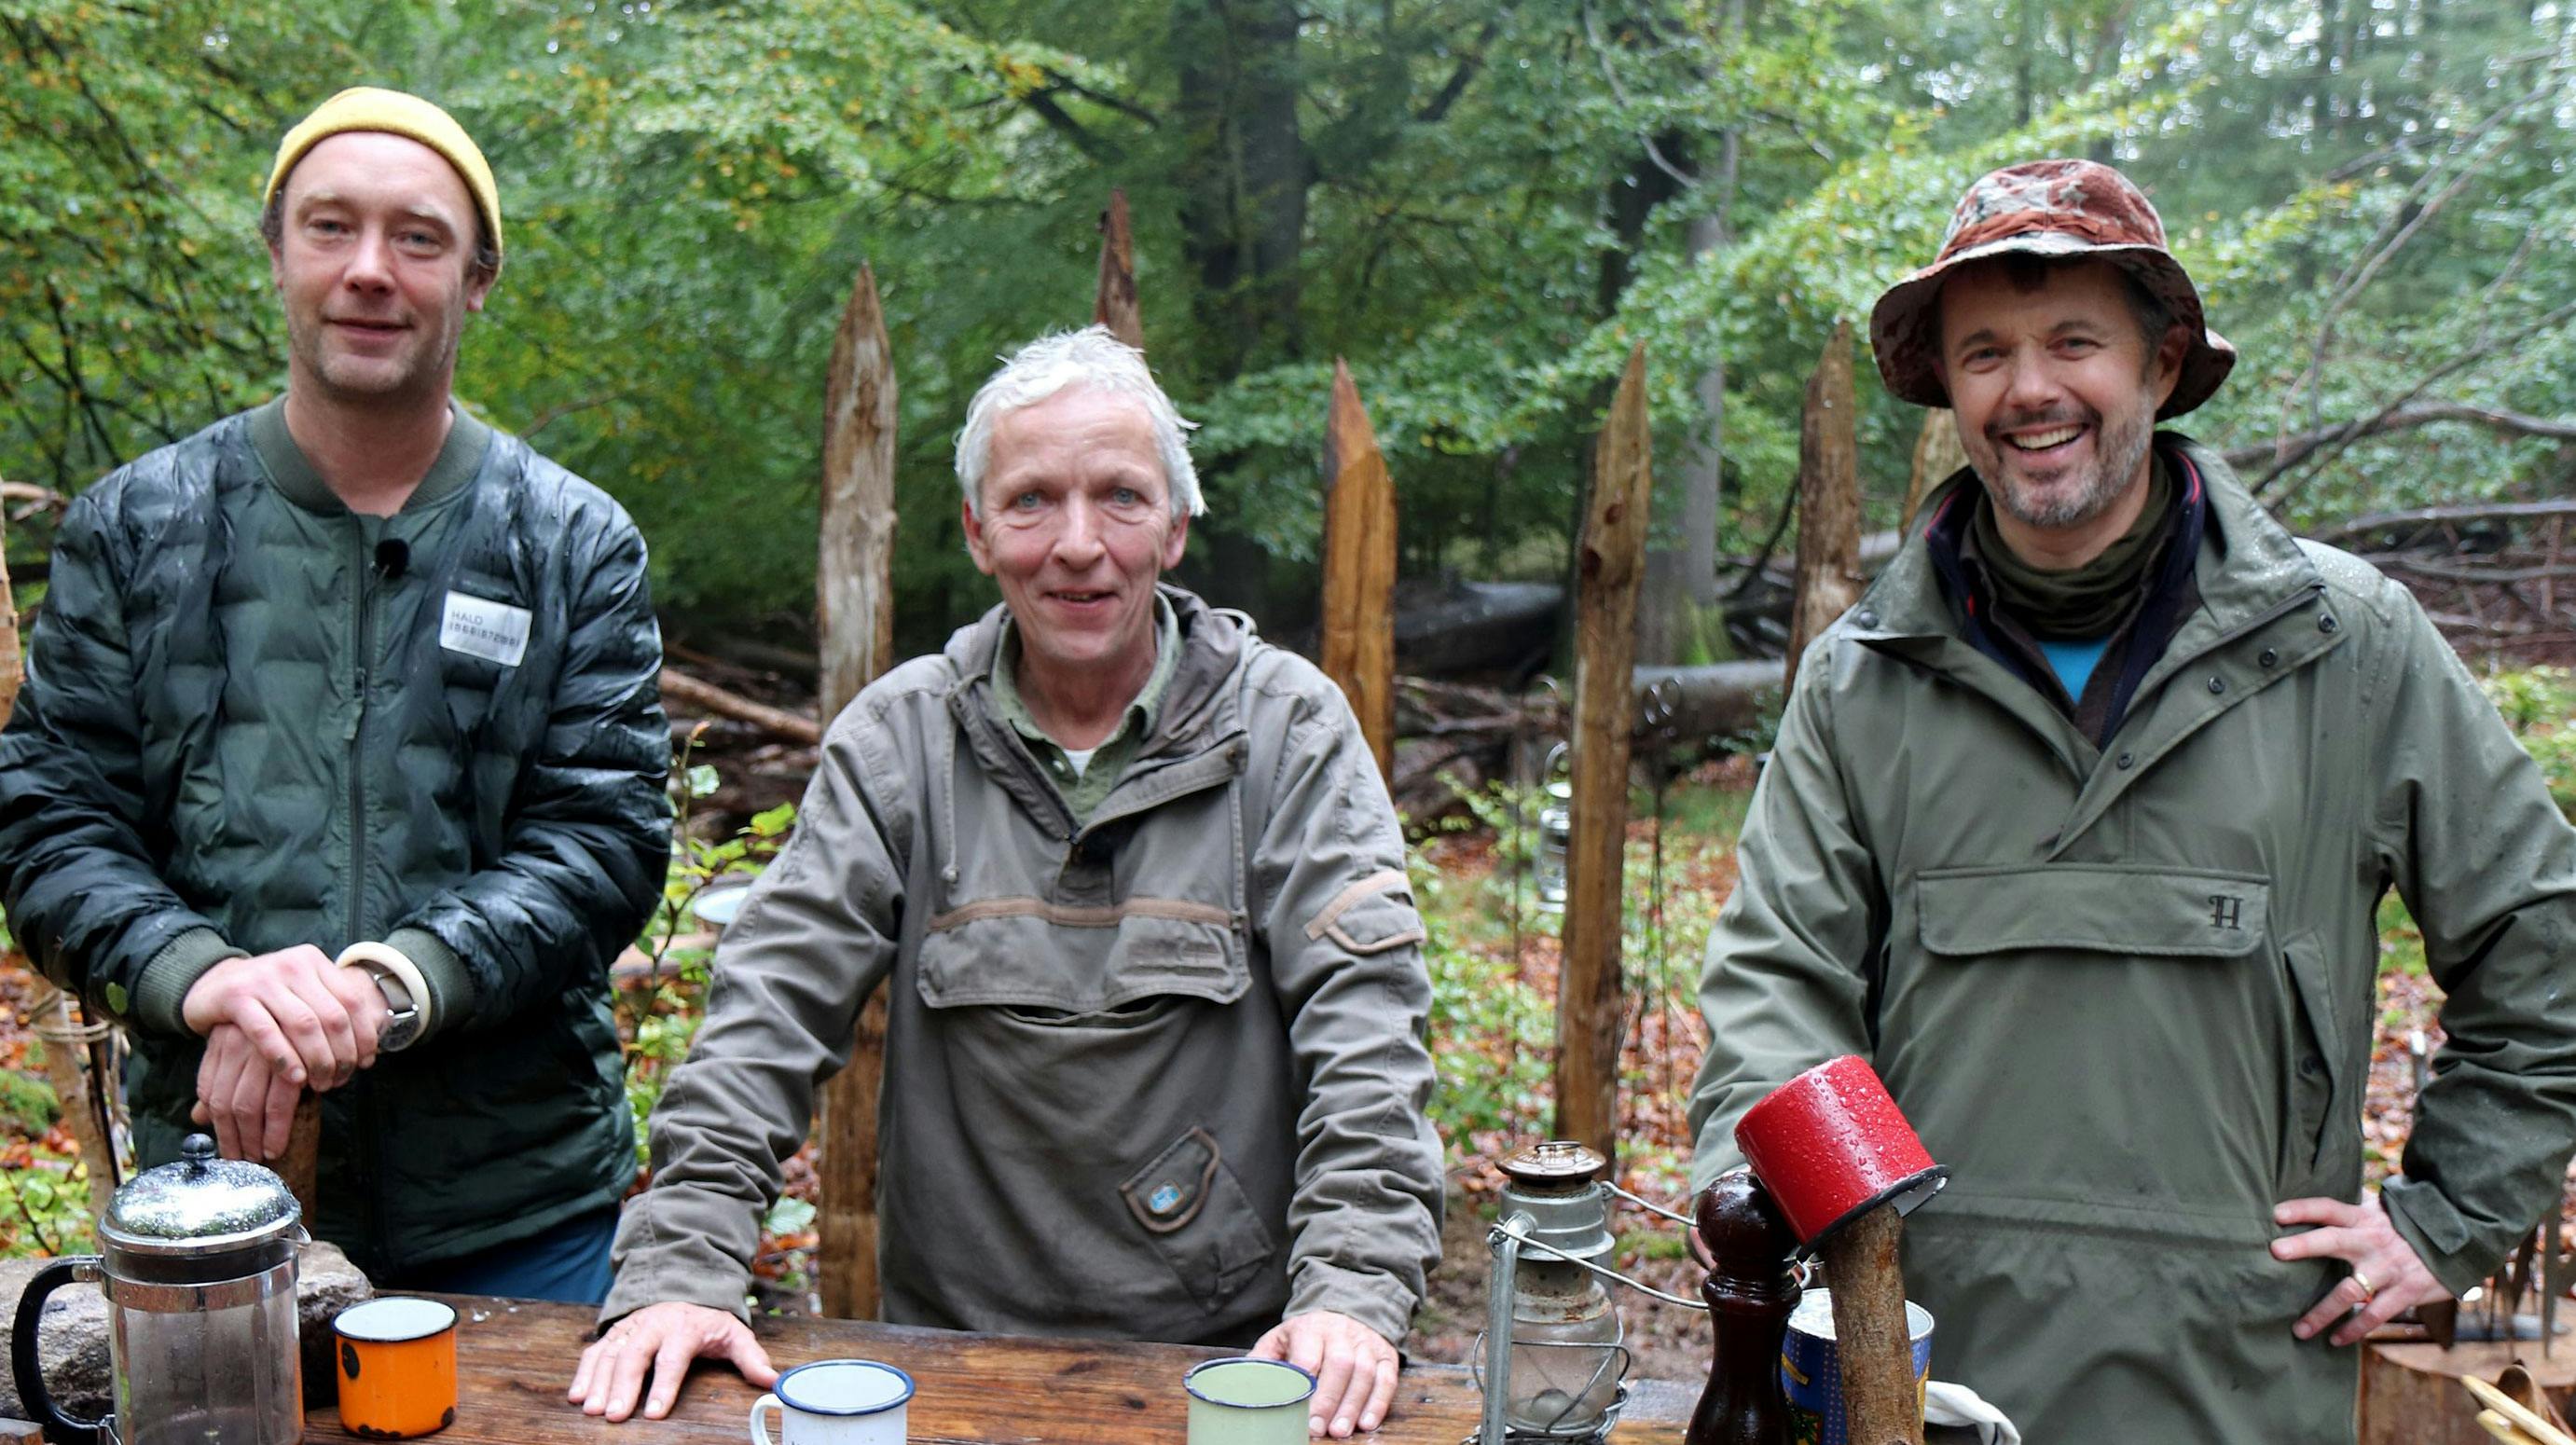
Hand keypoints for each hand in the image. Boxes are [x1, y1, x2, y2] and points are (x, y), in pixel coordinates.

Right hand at [180, 947, 385, 1089]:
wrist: (211, 983)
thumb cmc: (267, 998)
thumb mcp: (301, 992)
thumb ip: (330, 1010)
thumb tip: (369, 1051)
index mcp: (314, 961)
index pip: (352, 1001)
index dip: (364, 1036)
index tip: (366, 1063)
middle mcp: (292, 965)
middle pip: (332, 1016)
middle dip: (342, 1054)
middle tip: (340, 1079)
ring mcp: (264, 978)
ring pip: (304, 1025)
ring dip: (318, 1060)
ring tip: (321, 1084)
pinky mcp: (236, 996)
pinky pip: (266, 1032)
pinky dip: (284, 1057)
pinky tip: (296, 1078)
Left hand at [188, 1024, 303, 1160]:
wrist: (314, 982)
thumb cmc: (281, 1019)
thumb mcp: (243, 1043)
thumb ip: (222, 1077)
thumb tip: (198, 1118)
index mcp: (222, 1039)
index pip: (211, 1093)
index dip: (220, 1127)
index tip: (231, 1151)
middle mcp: (238, 1040)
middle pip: (230, 1103)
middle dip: (238, 1138)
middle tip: (248, 1160)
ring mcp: (264, 1044)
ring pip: (253, 1104)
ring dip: (261, 1136)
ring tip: (268, 1154)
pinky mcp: (294, 1051)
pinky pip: (282, 1097)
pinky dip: (280, 1124)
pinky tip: (281, 1140)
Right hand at [569, 1301, 777, 1422]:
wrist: (684, 1290)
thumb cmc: (708, 1322)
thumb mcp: (734, 1335)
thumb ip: (751, 1359)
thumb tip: (774, 1381)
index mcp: (685, 1328)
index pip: (673, 1357)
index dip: (664, 1385)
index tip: (654, 1412)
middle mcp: (654, 1324)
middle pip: (635, 1354)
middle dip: (623, 1386)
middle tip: (615, 1416)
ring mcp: (631, 1327)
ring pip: (611, 1353)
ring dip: (599, 1382)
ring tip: (592, 1410)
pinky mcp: (615, 1333)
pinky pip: (595, 1351)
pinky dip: (584, 1372)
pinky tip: (577, 1396)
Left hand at [1250, 1310, 1398, 1437]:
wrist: (1346, 1310)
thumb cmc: (1307, 1335)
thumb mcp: (1281, 1339)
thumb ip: (1264, 1361)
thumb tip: (1239, 1387)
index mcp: (1310, 1328)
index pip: (1308, 1356)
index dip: (1305, 1386)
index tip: (1298, 1412)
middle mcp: (1341, 1333)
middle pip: (1340, 1364)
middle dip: (1330, 1399)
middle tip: (1320, 1429)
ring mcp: (1366, 1343)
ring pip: (1364, 1373)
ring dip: (1354, 1405)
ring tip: (1341, 1431)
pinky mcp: (1385, 1355)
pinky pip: (1386, 1379)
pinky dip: (1378, 1402)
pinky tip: (1367, 1422)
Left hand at [2272, 1192, 2453, 1345]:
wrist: (2461, 1239)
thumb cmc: (2407, 1225)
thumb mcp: (2381, 1210)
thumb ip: (2351, 1212)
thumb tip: (2312, 1205)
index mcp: (2364, 1217)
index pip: (2329, 1207)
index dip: (2304, 1208)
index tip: (2276, 1213)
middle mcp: (2373, 1239)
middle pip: (2334, 1240)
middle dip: (2304, 1245)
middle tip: (2275, 1251)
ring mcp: (2389, 1267)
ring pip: (2350, 1290)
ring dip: (2323, 1312)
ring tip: (2300, 1330)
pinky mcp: (2407, 1290)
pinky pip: (2375, 1313)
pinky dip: (2355, 1328)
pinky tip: (2336, 1339)